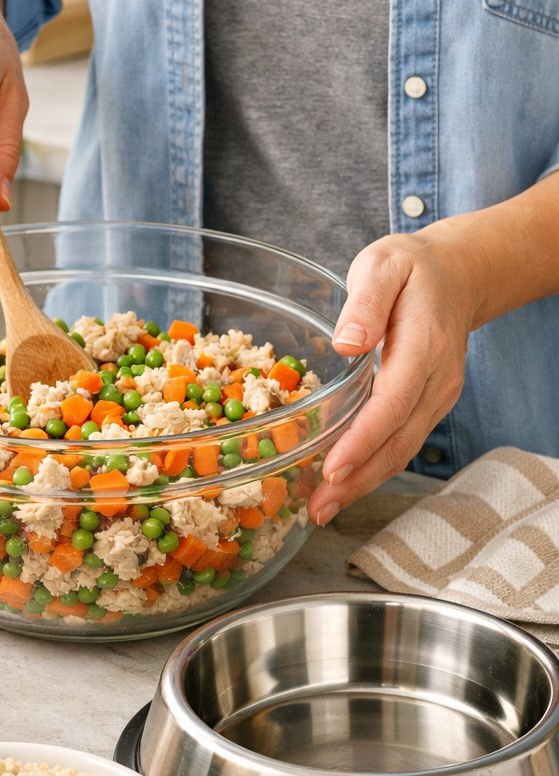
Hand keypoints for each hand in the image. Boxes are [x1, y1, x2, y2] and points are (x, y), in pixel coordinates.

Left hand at [306, 223, 488, 524]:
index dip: (364, 439)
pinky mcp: (428, 405)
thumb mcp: (384, 266)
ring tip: (322, 509)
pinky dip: (373, 468)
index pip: (394, 401)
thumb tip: (348, 343)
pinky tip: (343, 484)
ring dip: (363, 483)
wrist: (457, 276)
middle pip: (399, 440)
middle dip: (358, 479)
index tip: (334, 467)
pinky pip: (402, 442)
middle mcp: (437, 379)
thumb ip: (366, 302)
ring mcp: (437, 396)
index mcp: (425, 344)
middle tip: (318, 508)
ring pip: (402, 449)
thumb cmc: (412, 269)